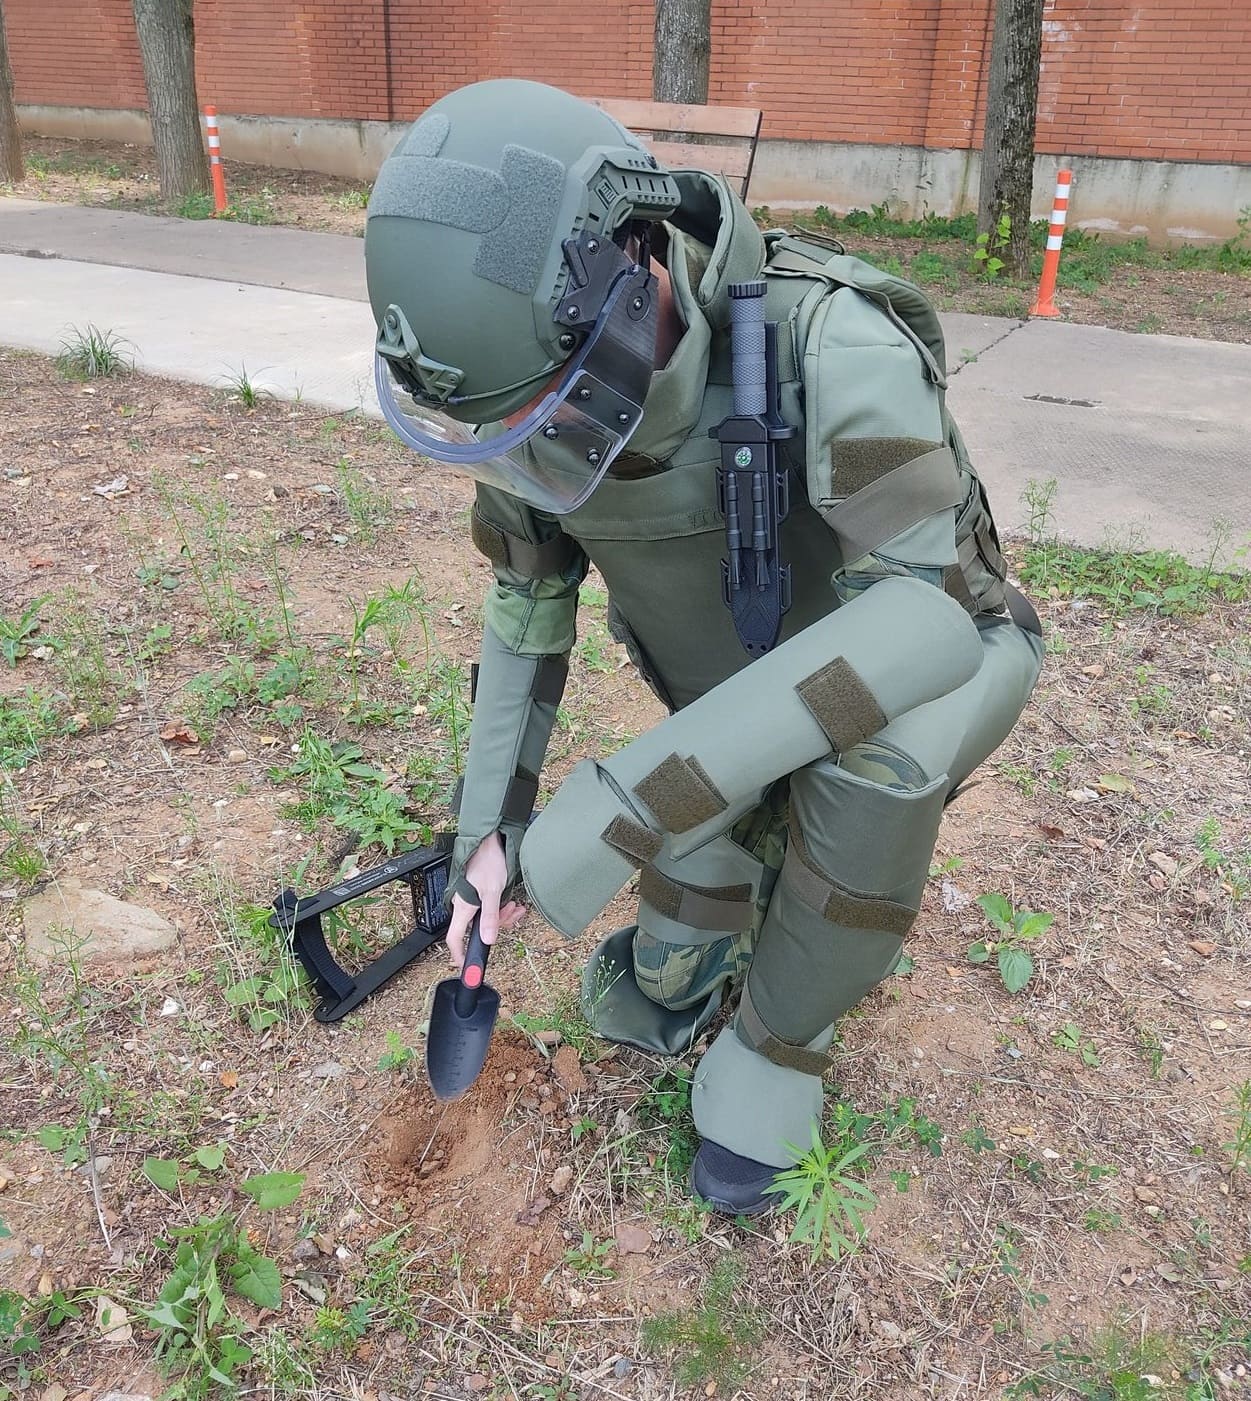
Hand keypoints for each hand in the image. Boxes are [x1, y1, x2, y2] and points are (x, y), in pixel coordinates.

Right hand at [445, 831, 526, 971]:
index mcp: (463, 907)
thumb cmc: (488, 861)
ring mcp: (474, 900)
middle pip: (478, 930)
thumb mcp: (492, 891)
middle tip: (511, 914)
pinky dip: (503, 908)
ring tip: (515, 906)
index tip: (466, 968)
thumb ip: (491, 916)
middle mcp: (466, 905)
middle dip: (498, 925)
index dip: (459, 955)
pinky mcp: (482, 894)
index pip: (454, 938)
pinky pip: (492, 909)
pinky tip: (513, 903)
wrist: (491, 842)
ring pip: (489, 919)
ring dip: (504, 915)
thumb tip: (489, 939)